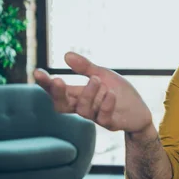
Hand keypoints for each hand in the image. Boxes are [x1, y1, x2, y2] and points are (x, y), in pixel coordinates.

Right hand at [33, 52, 152, 132]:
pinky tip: (111, 94)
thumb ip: (86, 68)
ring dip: (88, 93)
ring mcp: (96, 117)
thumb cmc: (120, 93)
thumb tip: (66, 54)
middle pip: (61, 105)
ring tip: (97, 79)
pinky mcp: (110, 123)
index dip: (46, 84)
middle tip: (57, 80)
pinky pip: (103, 117)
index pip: (57, 91)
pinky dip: (106, 104)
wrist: (141, 111)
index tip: (37, 72)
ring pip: (82, 110)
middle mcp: (84, 107)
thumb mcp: (104, 75)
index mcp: (79, 95)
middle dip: (57, 93)